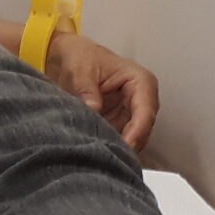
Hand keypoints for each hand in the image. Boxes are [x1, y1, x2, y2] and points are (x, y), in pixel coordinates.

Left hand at [45, 31, 159, 150]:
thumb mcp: (80, 69)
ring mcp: (131, 113)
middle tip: (110, 157)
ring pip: (133, 138)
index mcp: (140, 81)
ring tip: (101, 156)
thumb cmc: (80, 56)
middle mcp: (141, 99)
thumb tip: (93, 108)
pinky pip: (119, 138)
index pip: (146, 110)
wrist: (69, 57)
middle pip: (143, 129)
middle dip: (129, 144)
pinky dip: (110, 145)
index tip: (126, 146)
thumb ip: (86, 89)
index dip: (138, 131)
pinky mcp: (119, 122)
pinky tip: (96, 152)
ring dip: (118, 147)